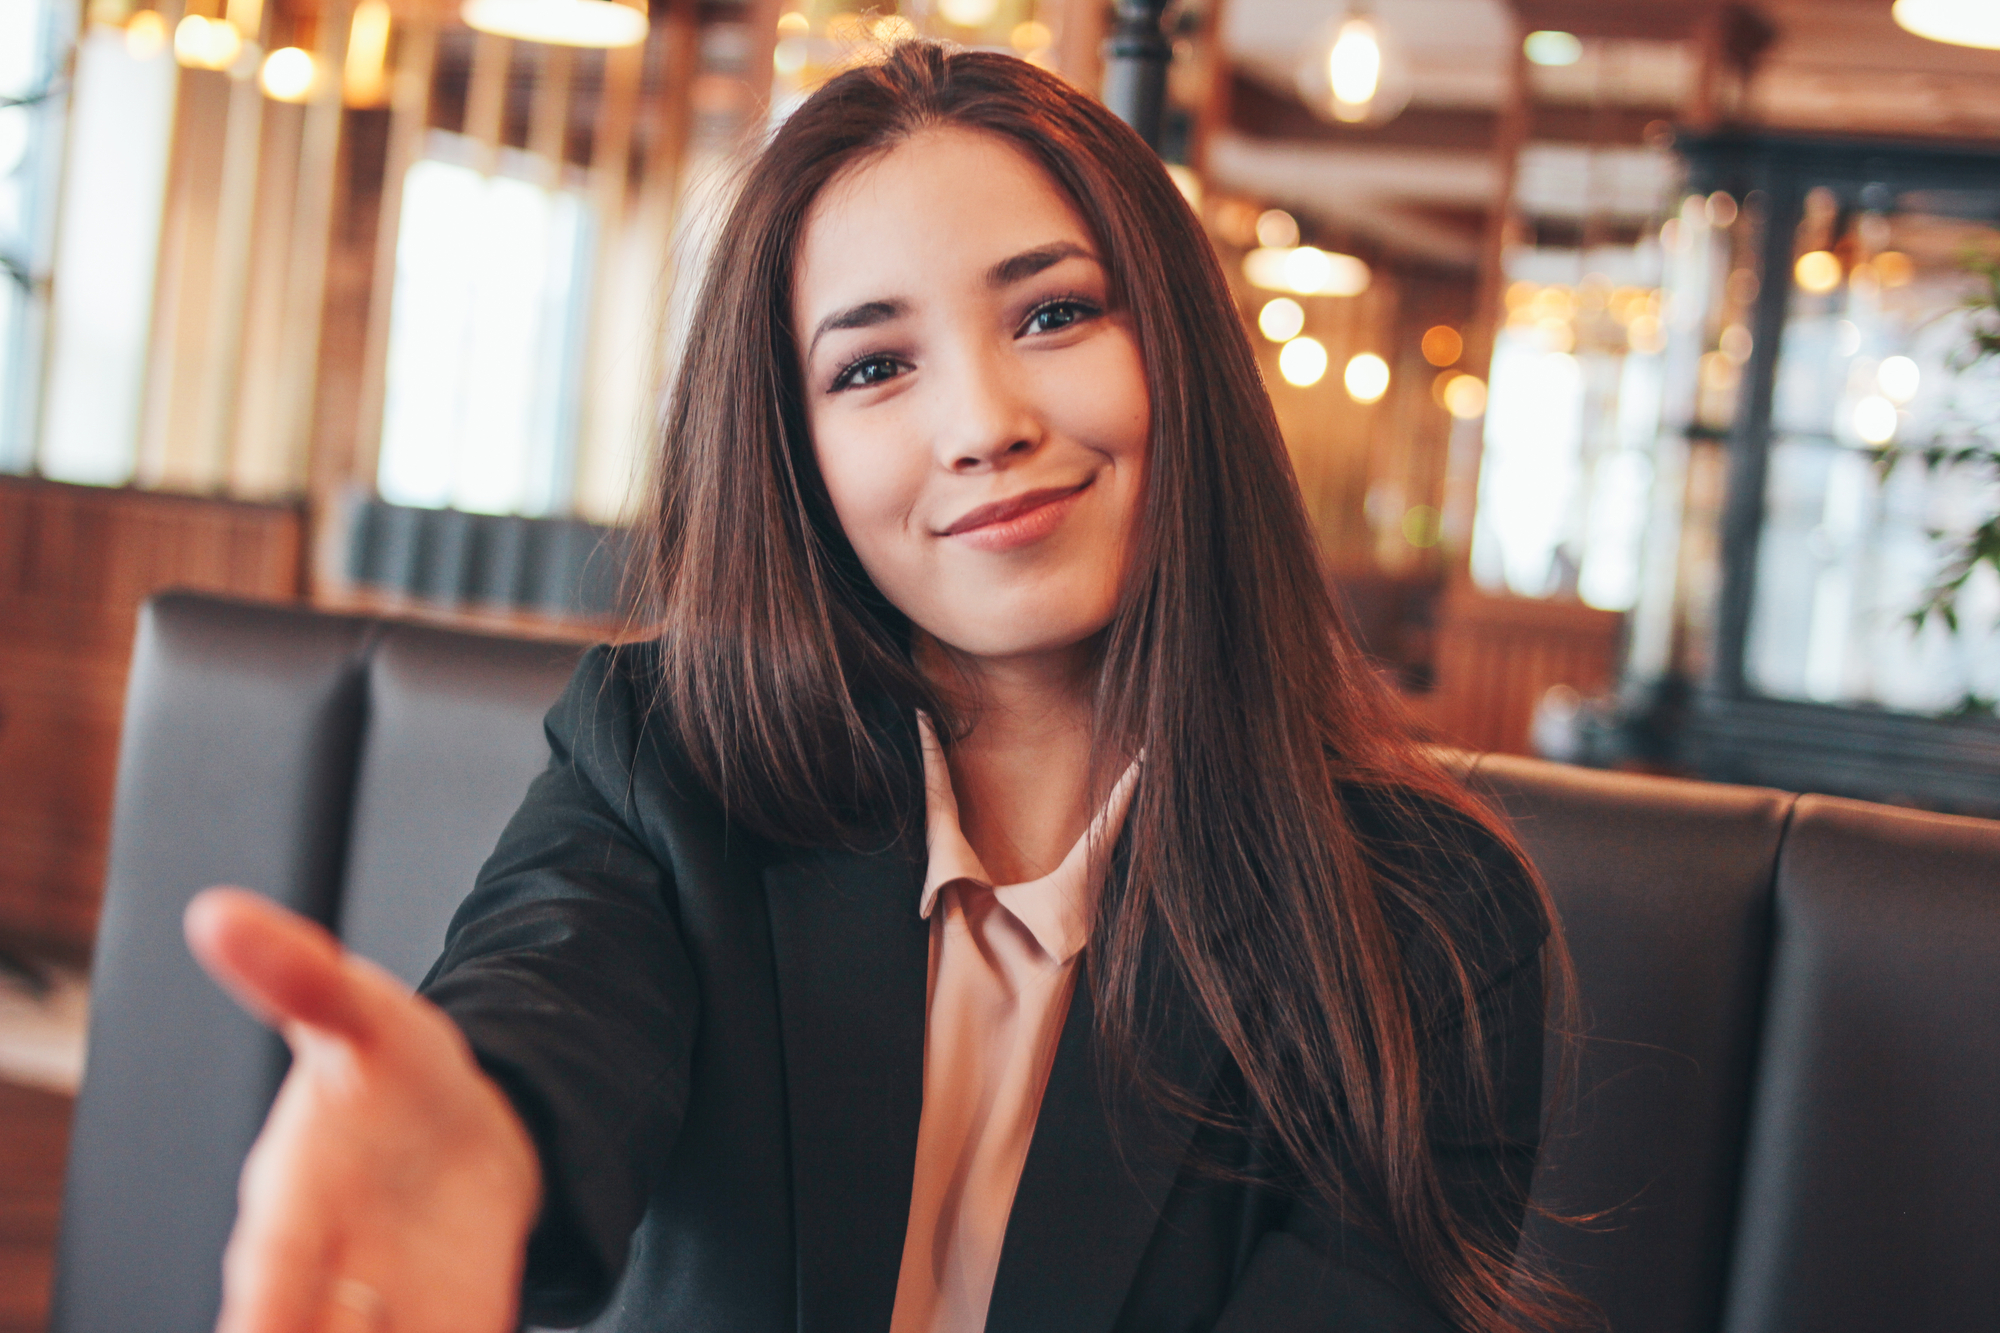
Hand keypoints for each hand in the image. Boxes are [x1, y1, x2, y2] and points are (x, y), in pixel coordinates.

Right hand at [185, 888, 543, 1332]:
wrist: (467, 1117)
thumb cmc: (392, 1070)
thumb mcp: (363, 1014)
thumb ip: (299, 977)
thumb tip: (221, 913)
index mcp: (293, 1204)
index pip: (270, 1272)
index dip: (266, 1308)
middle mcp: (332, 1270)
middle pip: (318, 1328)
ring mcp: (392, 1303)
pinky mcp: (456, 1318)